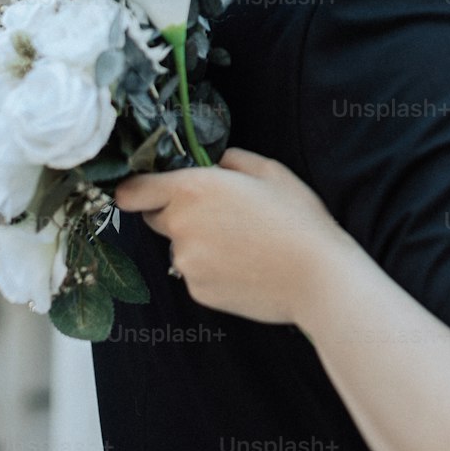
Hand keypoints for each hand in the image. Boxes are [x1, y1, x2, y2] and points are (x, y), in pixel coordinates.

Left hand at [114, 148, 339, 323]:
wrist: (317, 276)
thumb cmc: (297, 217)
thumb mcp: (269, 170)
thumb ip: (230, 159)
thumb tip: (214, 163)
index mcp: (193, 189)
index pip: (132, 191)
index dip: (136, 189)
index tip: (147, 189)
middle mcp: (180, 227)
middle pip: (156, 217)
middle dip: (177, 212)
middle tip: (220, 212)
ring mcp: (186, 263)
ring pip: (179, 247)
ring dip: (197, 241)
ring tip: (241, 241)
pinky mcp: (197, 291)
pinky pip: (194, 272)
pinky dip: (210, 267)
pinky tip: (244, 264)